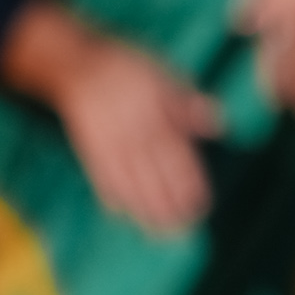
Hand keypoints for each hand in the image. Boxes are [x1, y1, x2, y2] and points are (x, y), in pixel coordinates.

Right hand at [51, 29, 222, 236]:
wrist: (76, 64)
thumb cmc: (127, 67)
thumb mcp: (163, 75)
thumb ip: (189, 103)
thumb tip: (218, 124)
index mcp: (155, 117)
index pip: (176, 157)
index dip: (188, 182)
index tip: (201, 204)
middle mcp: (132, 134)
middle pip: (152, 175)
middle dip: (168, 203)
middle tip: (183, 228)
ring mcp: (107, 143)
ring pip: (128, 181)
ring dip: (142, 207)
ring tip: (158, 231)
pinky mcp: (87, 148)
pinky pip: (98, 175)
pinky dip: (108, 194)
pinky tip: (119, 214)